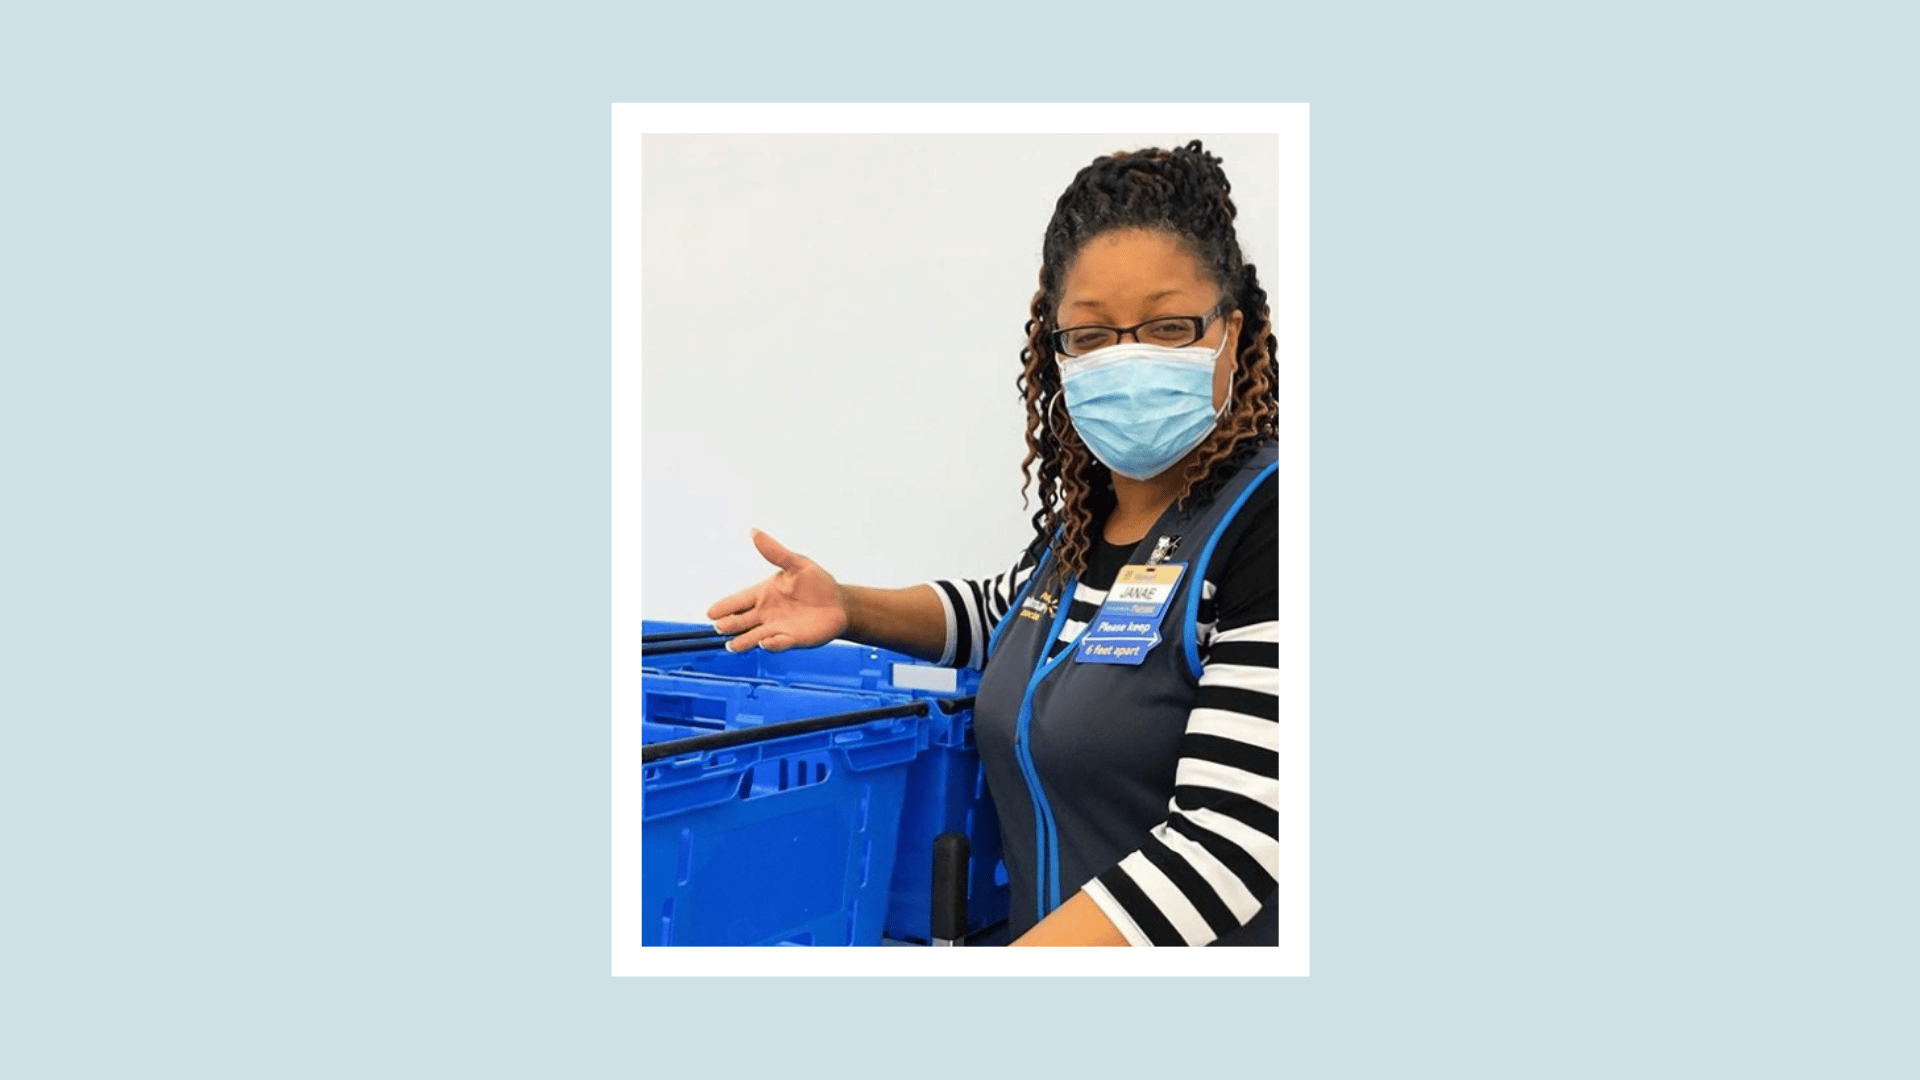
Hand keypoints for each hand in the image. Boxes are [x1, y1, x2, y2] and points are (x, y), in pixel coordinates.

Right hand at [704, 529, 849, 652]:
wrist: (839, 604)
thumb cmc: (817, 583)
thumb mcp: (797, 564)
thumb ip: (775, 552)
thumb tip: (754, 532)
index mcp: (763, 594)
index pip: (738, 601)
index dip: (724, 607)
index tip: (710, 612)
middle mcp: (766, 614)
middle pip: (741, 621)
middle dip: (730, 624)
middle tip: (719, 627)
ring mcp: (777, 628)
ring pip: (755, 636)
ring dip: (744, 640)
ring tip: (733, 644)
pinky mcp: (792, 639)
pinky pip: (779, 643)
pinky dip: (772, 644)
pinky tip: (766, 642)